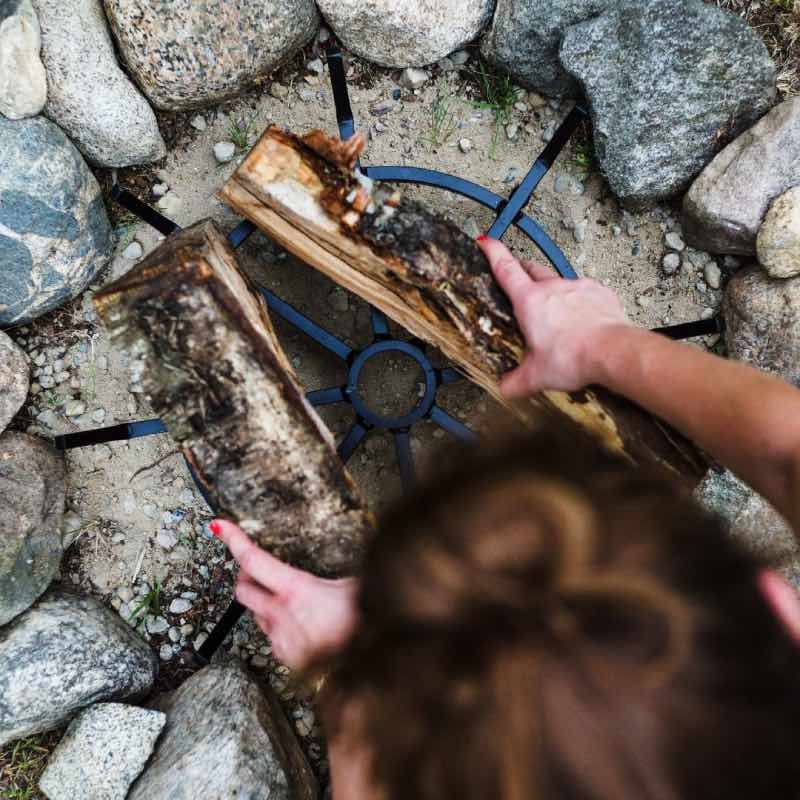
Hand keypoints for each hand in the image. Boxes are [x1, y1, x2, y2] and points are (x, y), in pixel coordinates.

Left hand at [210, 519, 358, 670]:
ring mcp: (280, 638)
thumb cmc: (363, 623)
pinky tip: (303, 624)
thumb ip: (329, 577)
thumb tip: (333, 566)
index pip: (253, 559)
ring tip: (294, 601)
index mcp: (295, 590)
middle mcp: (280, 614)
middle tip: (257, 568)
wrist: (366, 666)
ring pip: (258, 615)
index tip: (219, 527)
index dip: (233, 539)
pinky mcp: (285, 656)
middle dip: (246, 576)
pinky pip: (272, 635)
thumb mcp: (351, 585)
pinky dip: (280, 626)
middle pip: (242, 589)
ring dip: (266, 603)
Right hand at [477, 237, 631, 397]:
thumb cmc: (574, 357)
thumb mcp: (537, 376)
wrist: (614, 352)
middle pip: (532, 268)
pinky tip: (582, 318)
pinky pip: (585, 291)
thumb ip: (516, 382)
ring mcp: (578, 287)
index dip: (493, 253)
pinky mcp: (600, 293)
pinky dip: (580, 300)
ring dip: (553, 290)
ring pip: (560, 280)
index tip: (486, 242)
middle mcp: (553, 287)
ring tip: (555, 310)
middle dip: (523, 270)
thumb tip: (505, 388)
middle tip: (519, 278)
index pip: (506, 268)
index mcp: (530, 301)